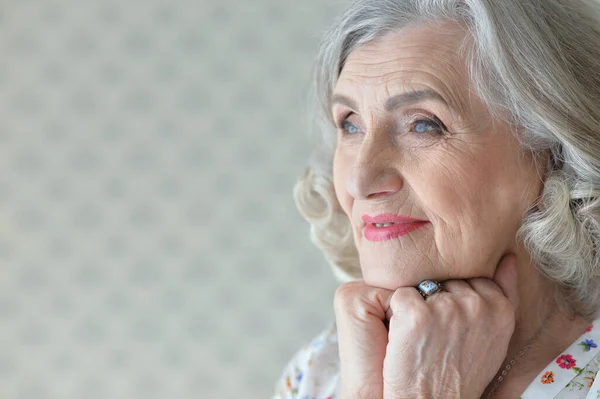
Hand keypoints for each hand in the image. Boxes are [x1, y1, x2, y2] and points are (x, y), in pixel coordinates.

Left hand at [334, 254, 518, 398]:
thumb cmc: (462, 372)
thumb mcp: (495, 337)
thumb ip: (504, 295)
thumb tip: (508, 257)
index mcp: (500, 309)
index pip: (472, 278)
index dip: (458, 301)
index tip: (455, 328)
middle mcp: (476, 304)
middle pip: (445, 281)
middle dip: (437, 302)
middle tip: (438, 337)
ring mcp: (446, 307)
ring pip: (422, 286)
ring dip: (417, 307)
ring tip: (424, 339)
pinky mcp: (416, 313)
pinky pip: (400, 295)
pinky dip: (397, 314)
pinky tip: (406, 338)